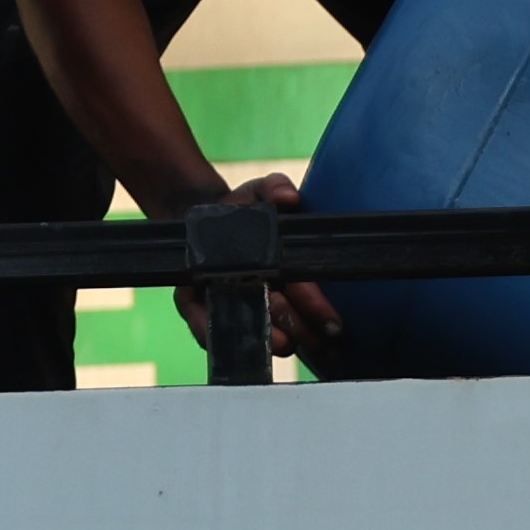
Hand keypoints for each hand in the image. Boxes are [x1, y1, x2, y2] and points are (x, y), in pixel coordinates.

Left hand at [181, 167, 344, 361]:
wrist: (196, 214)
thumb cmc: (239, 208)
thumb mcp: (259, 192)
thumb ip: (275, 187)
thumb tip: (290, 197)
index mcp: (283, 274)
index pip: (306, 294)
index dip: (320, 309)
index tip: (333, 324)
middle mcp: (260, 295)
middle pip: (285, 316)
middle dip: (302, 328)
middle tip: (315, 338)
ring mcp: (229, 303)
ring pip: (252, 327)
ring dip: (270, 336)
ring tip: (284, 342)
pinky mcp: (197, 308)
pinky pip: (205, 327)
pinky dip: (214, 333)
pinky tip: (227, 334)